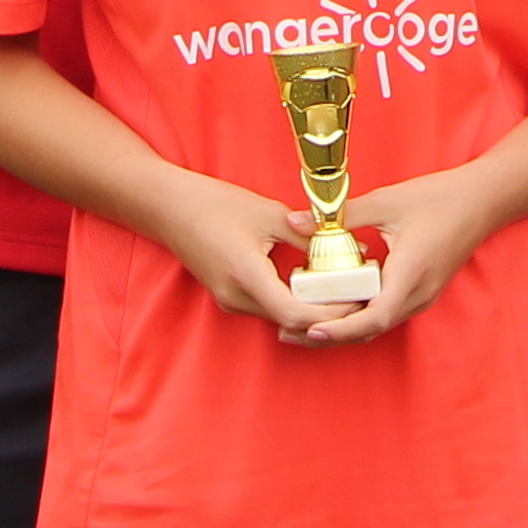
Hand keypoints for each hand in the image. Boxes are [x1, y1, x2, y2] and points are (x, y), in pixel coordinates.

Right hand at [154, 177, 368, 337]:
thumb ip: (306, 233)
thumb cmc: (214, 205)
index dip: (331, 313)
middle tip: (359, 296)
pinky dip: (293, 302)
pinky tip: (313, 284)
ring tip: (342, 289)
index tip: (357, 299)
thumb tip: (345, 243)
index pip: (296, 314)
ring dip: (311, 310)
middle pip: (291, 323)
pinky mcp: (229, 295)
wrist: (168, 208)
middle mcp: (237, 298)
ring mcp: (230, 300)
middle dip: (328, 315)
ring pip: (279, 318)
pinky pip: (268, 308)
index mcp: (247, 277)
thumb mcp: (267, 214)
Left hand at [301, 163, 510, 343]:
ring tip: (304, 325)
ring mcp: (423, 296)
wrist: (483, 200)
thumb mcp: (387, 201)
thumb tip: (294, 222)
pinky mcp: (423, 292)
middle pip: (370, 330)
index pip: (373, 317)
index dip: (340, 330)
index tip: (310, 331)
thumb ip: (342, 216)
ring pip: (378, 325)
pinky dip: (360, 317)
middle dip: (330, 336)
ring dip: (344, 329)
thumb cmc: (438, 197)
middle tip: (289, 333)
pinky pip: (388, 314)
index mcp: (411, 273)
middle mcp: (419, 293)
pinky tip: (338, 306)